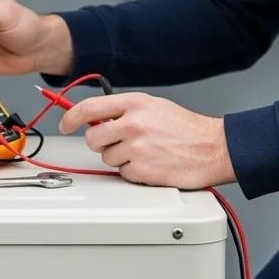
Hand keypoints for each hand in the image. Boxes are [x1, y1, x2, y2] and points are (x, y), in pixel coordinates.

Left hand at [59, 92, 234, 189]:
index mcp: (134, 104)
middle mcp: (133, 124)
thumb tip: (96, 118)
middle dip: (100, 144)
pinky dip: (134, 172)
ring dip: (121, 158)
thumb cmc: (184, 127)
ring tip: (144, 152)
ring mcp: (138, 148)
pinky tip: (151, 164)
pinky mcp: (144, 170)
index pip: (88, 108)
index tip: (65, 124)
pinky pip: (123, 174)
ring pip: (108, 158)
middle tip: (117, 143)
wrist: (213, 147)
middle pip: (93, 138)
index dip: (70, 117)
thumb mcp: (152, 106)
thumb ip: (123, 110)